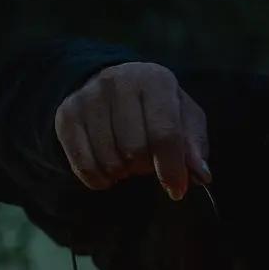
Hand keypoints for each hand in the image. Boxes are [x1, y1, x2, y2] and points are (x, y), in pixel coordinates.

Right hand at [54, 62, 210, 199]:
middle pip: (135, 150)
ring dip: (124, 172)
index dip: (172, 169)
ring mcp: (89, 97)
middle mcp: (118, 82)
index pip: (165, 134)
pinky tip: (109, 169)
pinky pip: (84, 166)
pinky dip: (100, 179)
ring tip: (128, 159)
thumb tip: (201, 174)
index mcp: (155, 79)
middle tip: (147, 162)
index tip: (177, 190)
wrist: (113, 83)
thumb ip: (194, 144)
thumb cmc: (157, 106)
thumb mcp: (184, 116)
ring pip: (110, 161)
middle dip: (146, 167)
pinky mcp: (67, 115)